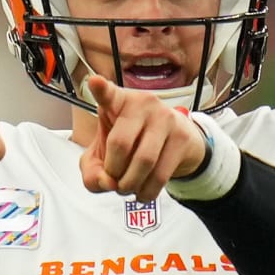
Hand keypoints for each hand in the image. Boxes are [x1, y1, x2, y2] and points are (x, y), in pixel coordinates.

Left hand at [79, 75, 206, 202]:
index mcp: (118, 102)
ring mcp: (165, 118)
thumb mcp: (104, 156)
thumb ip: (93, 172)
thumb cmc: (132, 144)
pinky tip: (142, 192)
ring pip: (143, 162)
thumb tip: (107, 182)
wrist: (176, 143)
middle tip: (113, 180)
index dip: (100, 89)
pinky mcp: (182, 137)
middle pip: (120, 144)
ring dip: (130, 184)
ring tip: (127, 188)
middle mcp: (142, 104)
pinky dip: (147, 192)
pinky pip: (161, 174)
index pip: (108, 94)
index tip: (95, 82)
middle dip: (113, 172)